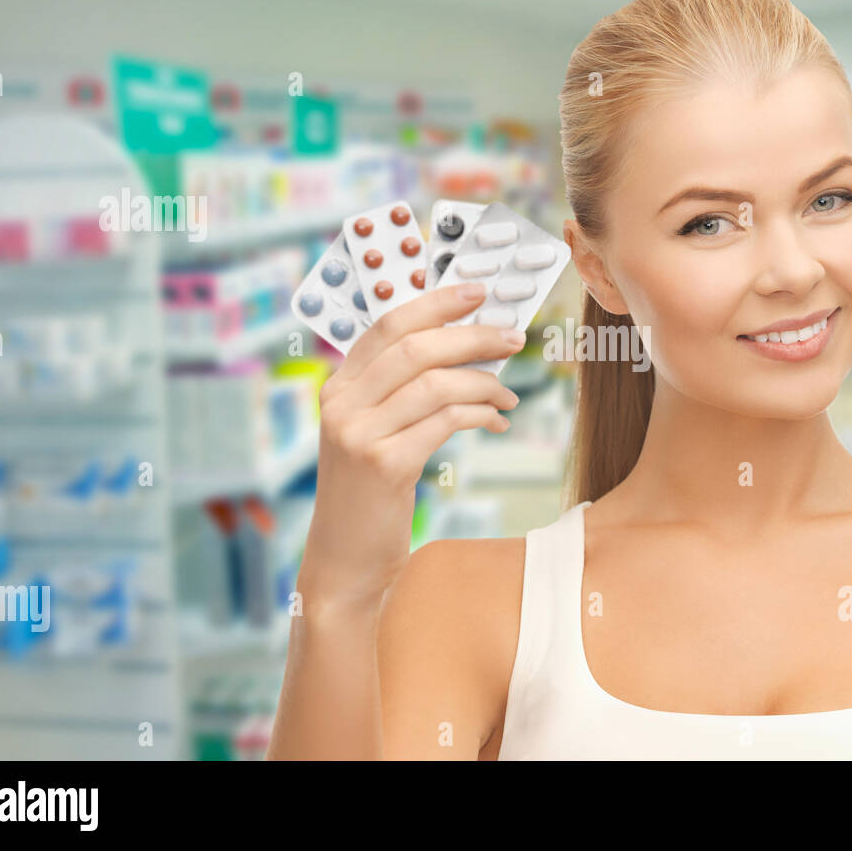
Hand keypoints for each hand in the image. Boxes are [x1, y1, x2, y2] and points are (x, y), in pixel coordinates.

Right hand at [297, 282, 523, 606]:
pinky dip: (479, 414)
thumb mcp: (374, 433)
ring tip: (510, 394)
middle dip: (472, 336)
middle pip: (417, 347)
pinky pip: (445, 421)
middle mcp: (341, 404)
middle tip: (514, 336)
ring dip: (484, 382)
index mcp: (338, 387)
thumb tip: (467, 349)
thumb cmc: (371, 493)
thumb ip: (401, 391)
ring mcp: (358, 434)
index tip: (478, 292)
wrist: (348, 559)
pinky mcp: (384, 464)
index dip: (436, 303)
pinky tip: (496, 420)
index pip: (388, 325)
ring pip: (436, 383)